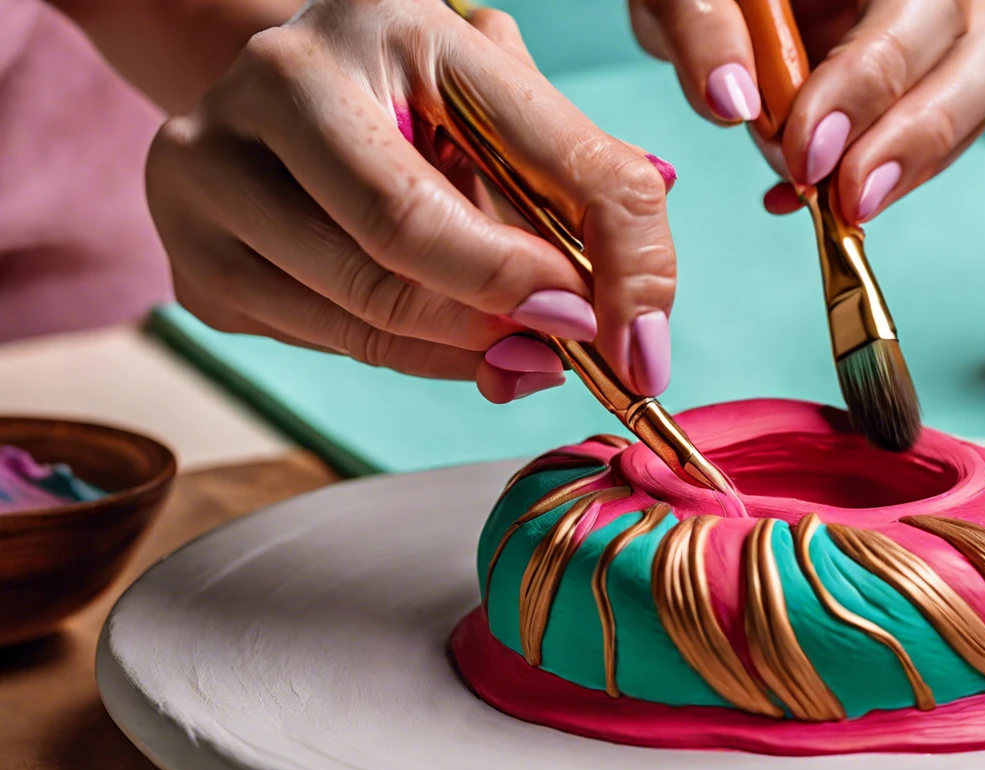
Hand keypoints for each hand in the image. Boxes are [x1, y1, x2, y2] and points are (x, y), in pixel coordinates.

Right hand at [147, 0, 678, 403]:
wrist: (288, 116)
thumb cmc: (422, 117)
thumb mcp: (507, 121)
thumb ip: (580, 203)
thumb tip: (626, 341)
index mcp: (385, 18)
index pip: (512, 145)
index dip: (580, 253)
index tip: (629, 337)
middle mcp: (276, 76)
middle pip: (404, 234)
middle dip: (504, 311)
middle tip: (565, 352)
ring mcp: (208, 166)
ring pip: (364, 306)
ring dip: (462, 350)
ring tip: (509, 348)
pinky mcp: (191, 257)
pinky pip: (324, 344)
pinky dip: (401, 358)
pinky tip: (427, 330)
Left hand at [630, 0, 984, 222]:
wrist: (717, 4)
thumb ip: (701, 26)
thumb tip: (731, 101)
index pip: (916, 5)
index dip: (868, 84)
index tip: (807, 152)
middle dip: (915, 135)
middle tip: (845, 198)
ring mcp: (950, 28)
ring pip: (980, 94)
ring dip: (911, 167)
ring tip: (841, 211)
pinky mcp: (932, 82)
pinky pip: (939, 137)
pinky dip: (882, 180)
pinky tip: (810, 198)